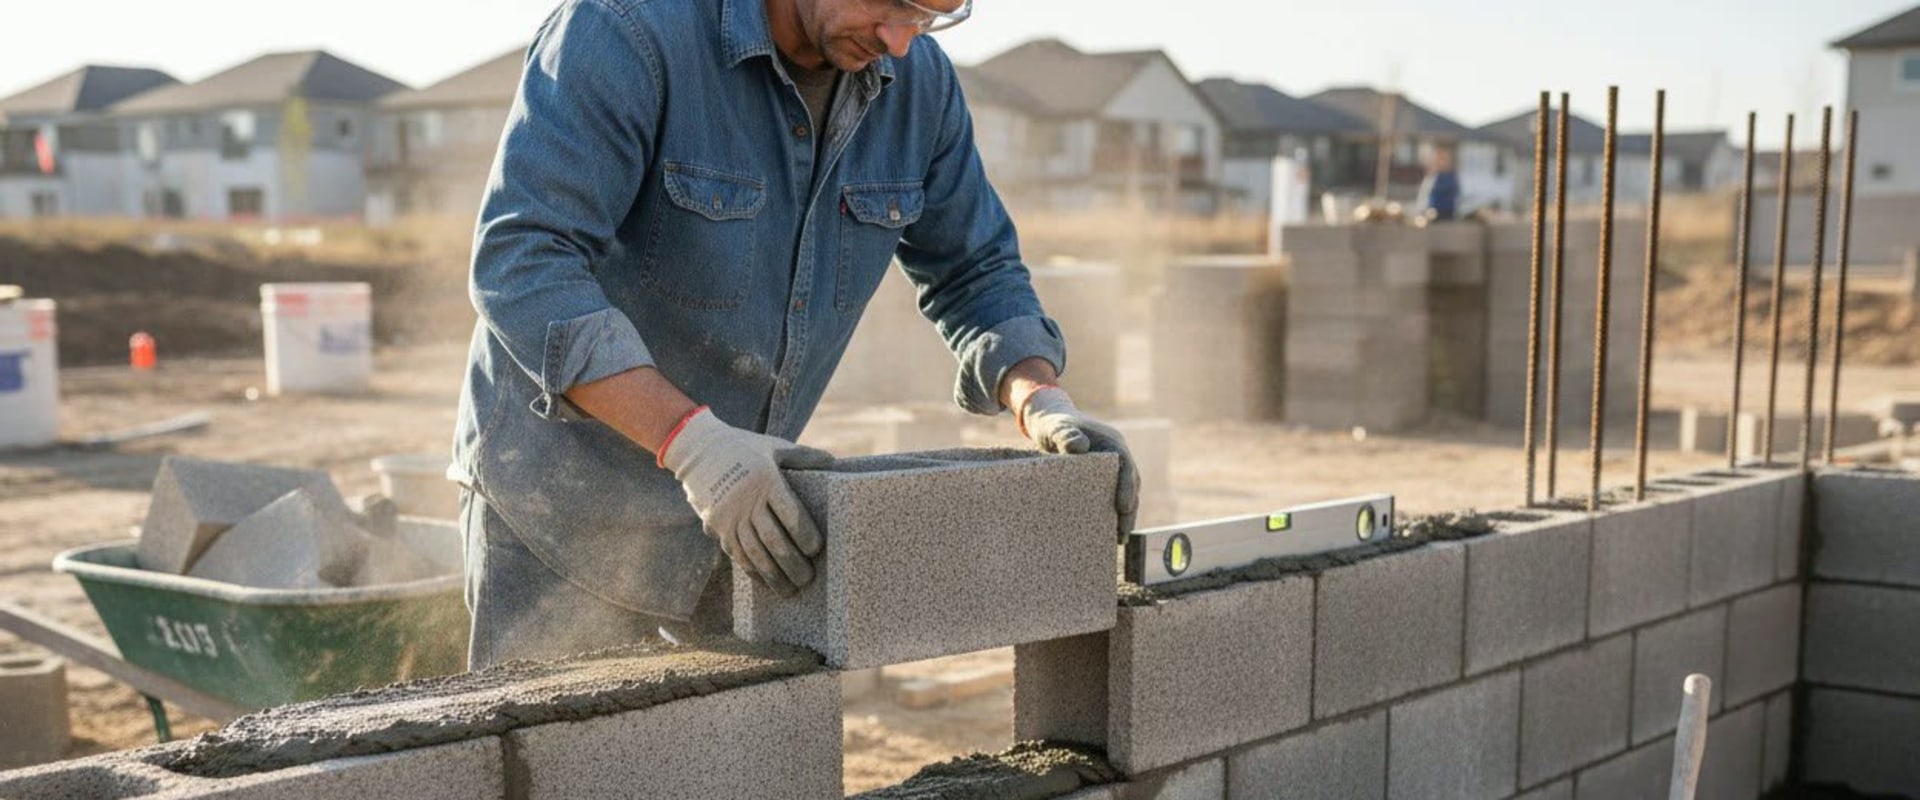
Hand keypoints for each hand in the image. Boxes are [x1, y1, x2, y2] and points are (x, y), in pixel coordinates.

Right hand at [659, 408, 834, 593]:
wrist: (697, 449)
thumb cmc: (744, 448)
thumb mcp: (774, 447)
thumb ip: (804, 457)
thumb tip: (834, 463)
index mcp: (767, 481)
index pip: (790, 514)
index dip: (805, 535)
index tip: (817, 549)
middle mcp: (747, 501)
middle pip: (774, 540)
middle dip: (792, 563)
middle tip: (809, 579)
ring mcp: (730, 516)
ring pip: (754, 553)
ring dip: (773, 575)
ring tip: (791, 590)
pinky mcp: (717, 526)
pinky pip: (736, 554)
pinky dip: (752, 571)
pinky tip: (766, 582)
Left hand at [1017, 386, 1140, 537]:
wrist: (1049, 422)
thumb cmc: (1052, 426)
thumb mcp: (1055, 429)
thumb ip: (1065, 435)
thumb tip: (1080, 447)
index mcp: (1112, 442)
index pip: (1126, 466)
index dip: (1128, 487)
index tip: (1123, 508)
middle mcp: (1117, 455)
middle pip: (1131, 484)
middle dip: (1129, 509)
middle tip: (1123, 533)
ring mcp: (1112, 467)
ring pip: (1126, 492)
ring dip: (1125, 515)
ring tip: (1119, 539)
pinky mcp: (1103, 477)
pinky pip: (1114, 495)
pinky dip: (1114, 512)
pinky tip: (1109, 533)